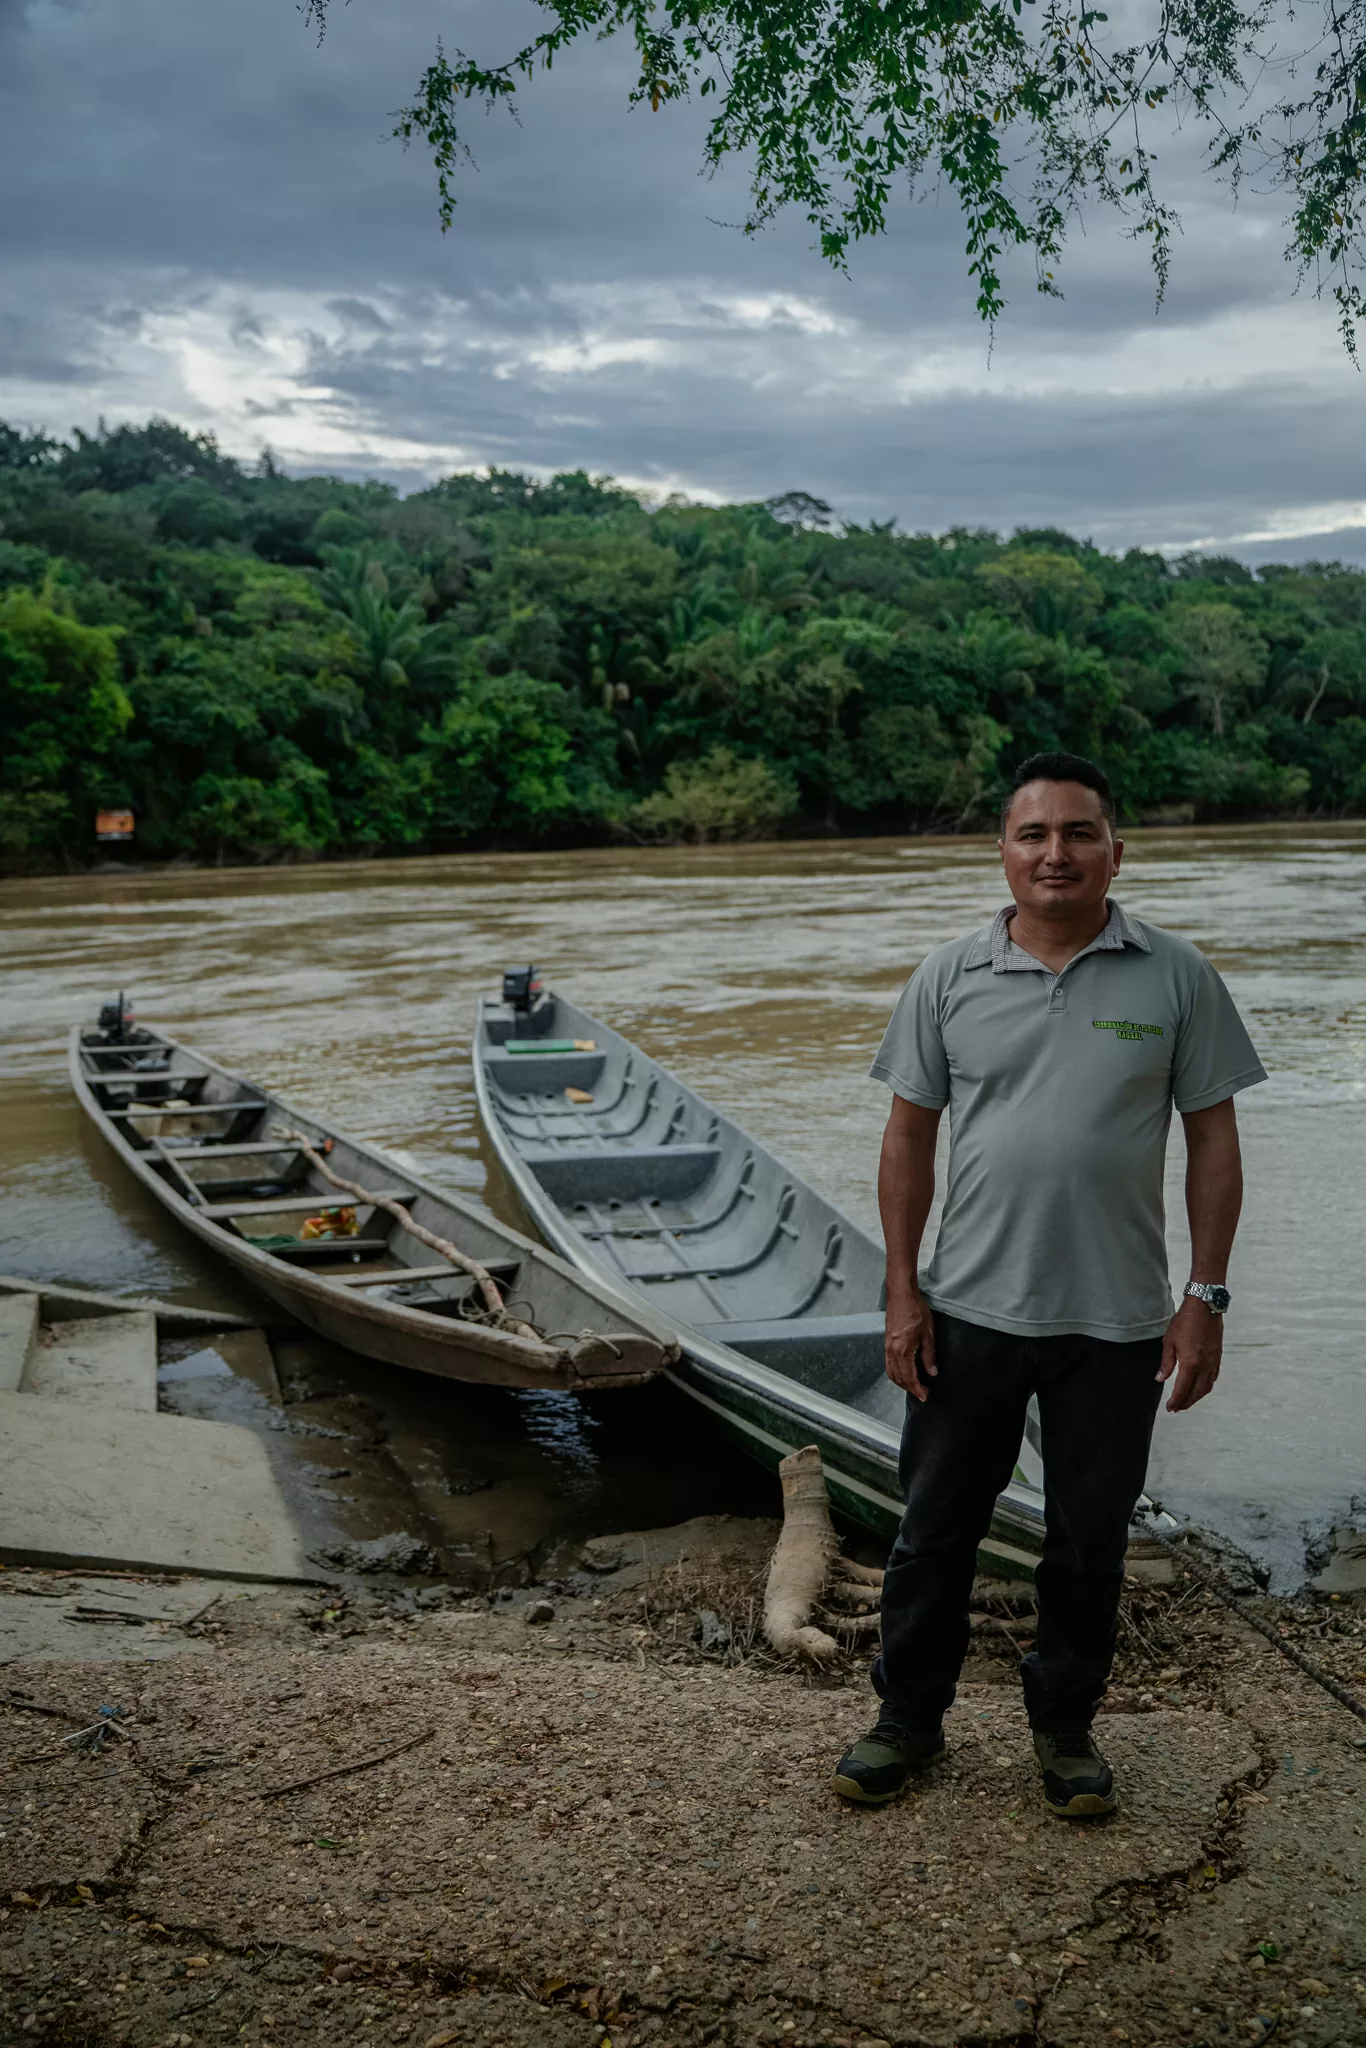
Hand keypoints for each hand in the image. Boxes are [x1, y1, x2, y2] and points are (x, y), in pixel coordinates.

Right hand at [885, 1285, 936, 1401]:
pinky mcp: (887, 1342)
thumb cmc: (915, 1309)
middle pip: (898, 1378)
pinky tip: (904, 1371)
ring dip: (901, 1382)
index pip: (910, 1377)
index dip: (917, 1389)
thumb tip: (932, 1372)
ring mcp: (887, 1347)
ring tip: (913, 1385)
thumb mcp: (928, 1333)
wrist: (901, 1294)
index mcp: (903, 1350)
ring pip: (891, 1372)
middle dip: (909, 1388)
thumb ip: (929, 1355)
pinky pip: (888, 1363)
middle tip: (921, 1393)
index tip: (925, 1396)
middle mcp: (892, 1351)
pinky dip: (896, 1372)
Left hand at [1157, 1298, 1223, 1411]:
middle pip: (1196, 1392)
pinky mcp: (1218, 1357)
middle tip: (1177, 1408)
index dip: (1176, 1401)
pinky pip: (1213, 1378)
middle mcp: (1204, 1366)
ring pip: (1207, 1387)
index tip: (1170, 1408)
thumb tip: (1160, 1379)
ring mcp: (1213, 1362)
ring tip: (1187, 1401)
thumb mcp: (1169, 1341)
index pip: (1183, 1389)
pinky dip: (1206, 1387)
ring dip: (1196, 1397)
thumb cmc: (1185, 1321)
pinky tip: (1200, 1387)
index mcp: (1191, 1363)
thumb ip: (1166, 1363)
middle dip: (1186, 1403)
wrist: (1205, 1307)